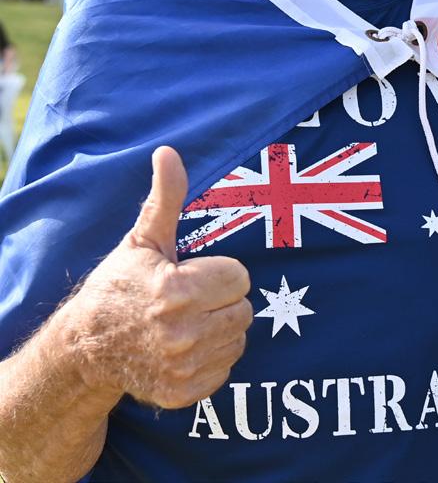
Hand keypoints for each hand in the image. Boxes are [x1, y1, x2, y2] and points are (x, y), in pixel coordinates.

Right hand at [62, 147, 252, 408]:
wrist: (87, 346)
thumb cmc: (121, 284)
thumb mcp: (143, 238)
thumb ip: (165, 197)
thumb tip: (168, 152)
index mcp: (176, 291)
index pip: (240, 277)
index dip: (219, 272)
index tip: (193, 274)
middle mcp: (181, 333)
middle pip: (244, 309)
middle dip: (222, 300)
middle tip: (191, 298)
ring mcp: (182, 366)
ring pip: (238, 338)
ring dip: (220, 328)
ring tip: (187, 321)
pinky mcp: (182, 391)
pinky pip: (225, 367)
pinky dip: (211, 358)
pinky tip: (185, 347)